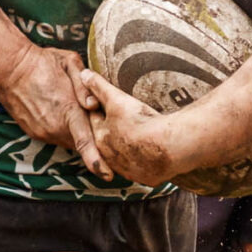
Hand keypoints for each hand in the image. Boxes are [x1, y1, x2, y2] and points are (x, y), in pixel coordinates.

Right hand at [0, 43, 107, 177]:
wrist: (9, 67)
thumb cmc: (42, 61)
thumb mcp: (70, 62)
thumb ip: (86, 85)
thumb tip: (94, 105)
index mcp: (68, 110)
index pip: (85, 143)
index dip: (97, 162)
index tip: (108, 175)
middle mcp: (55, 126)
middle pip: (80, 142)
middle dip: (90, 136)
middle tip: (91, 117)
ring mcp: (42, 132)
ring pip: (67, 140)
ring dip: (73, 132)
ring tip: (69, 109)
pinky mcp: (33, 132)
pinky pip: (54, 137)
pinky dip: (60, 129)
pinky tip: (56, 111)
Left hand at [76, 69, 182, 186]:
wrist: (168, 146)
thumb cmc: (139, 121)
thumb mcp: (116, 99)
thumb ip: (99, 86)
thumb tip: (83, 74)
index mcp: (101, 139)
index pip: (96, 121)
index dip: (102, 110)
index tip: (108, 104)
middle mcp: (112, 158)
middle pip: (110, 142)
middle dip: (115, 133)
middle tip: (124, 123)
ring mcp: (130, 170)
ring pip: (127, 157)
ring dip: (130, 149)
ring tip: (139, 139)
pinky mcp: (147, 177)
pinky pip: (145, 168)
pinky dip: (148, 162)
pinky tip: (155, 154)